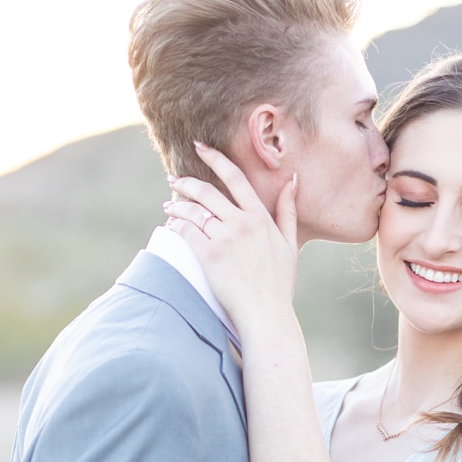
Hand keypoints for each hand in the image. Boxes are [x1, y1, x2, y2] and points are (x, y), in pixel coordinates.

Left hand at [162, 142, 298, 328]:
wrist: (265, 313)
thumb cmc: (278, 283)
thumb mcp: (290, 244)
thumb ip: (287, 210)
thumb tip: (293, 180)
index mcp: (260, 217)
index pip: (235, 178)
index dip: (215, 159)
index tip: (200, 148)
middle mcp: (241, 223)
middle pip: (207, 192)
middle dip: (186, 182)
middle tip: (174, 179)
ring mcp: (224, 238)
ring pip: (193, 211)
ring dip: (177, 204)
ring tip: (169, 205)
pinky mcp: (208, 256)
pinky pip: (186, 232)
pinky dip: (176, 225)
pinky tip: (170, 225)